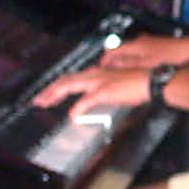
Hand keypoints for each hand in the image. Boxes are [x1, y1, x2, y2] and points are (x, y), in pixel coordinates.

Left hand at [31, 65, 150, 117]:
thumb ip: (102, 91)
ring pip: (68, 85)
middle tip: (37, 100)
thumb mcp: (116, 86)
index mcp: (97, 73)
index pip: (71, 78)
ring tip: (44, 104)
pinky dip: (76, 108)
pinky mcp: (104, 91)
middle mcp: (94, 74)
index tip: (47, 95)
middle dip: (49, 90)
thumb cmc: (138, 83)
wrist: (151, 81)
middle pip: (64, 80)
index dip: (57, 86)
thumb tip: (93, 100)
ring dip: (54, 94)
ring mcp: (98, 82)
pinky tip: (71, 115)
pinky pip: (85, 100)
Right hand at [98, 33, 184, 69]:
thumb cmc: (171, 57)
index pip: (112, 51)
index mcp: (135, 45)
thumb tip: (114, 66)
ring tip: (122, 73)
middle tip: (109, 72)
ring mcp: (148, 43)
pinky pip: (138, 53)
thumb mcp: (146, 65)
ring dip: (124, 62)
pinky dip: (134, 61)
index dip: (104, 61)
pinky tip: (139, 69)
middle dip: (113, 62)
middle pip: (120, 51)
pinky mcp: (155, 46)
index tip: (100, 69)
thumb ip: (128, 65)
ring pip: (129, 52)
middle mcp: (140, 41)